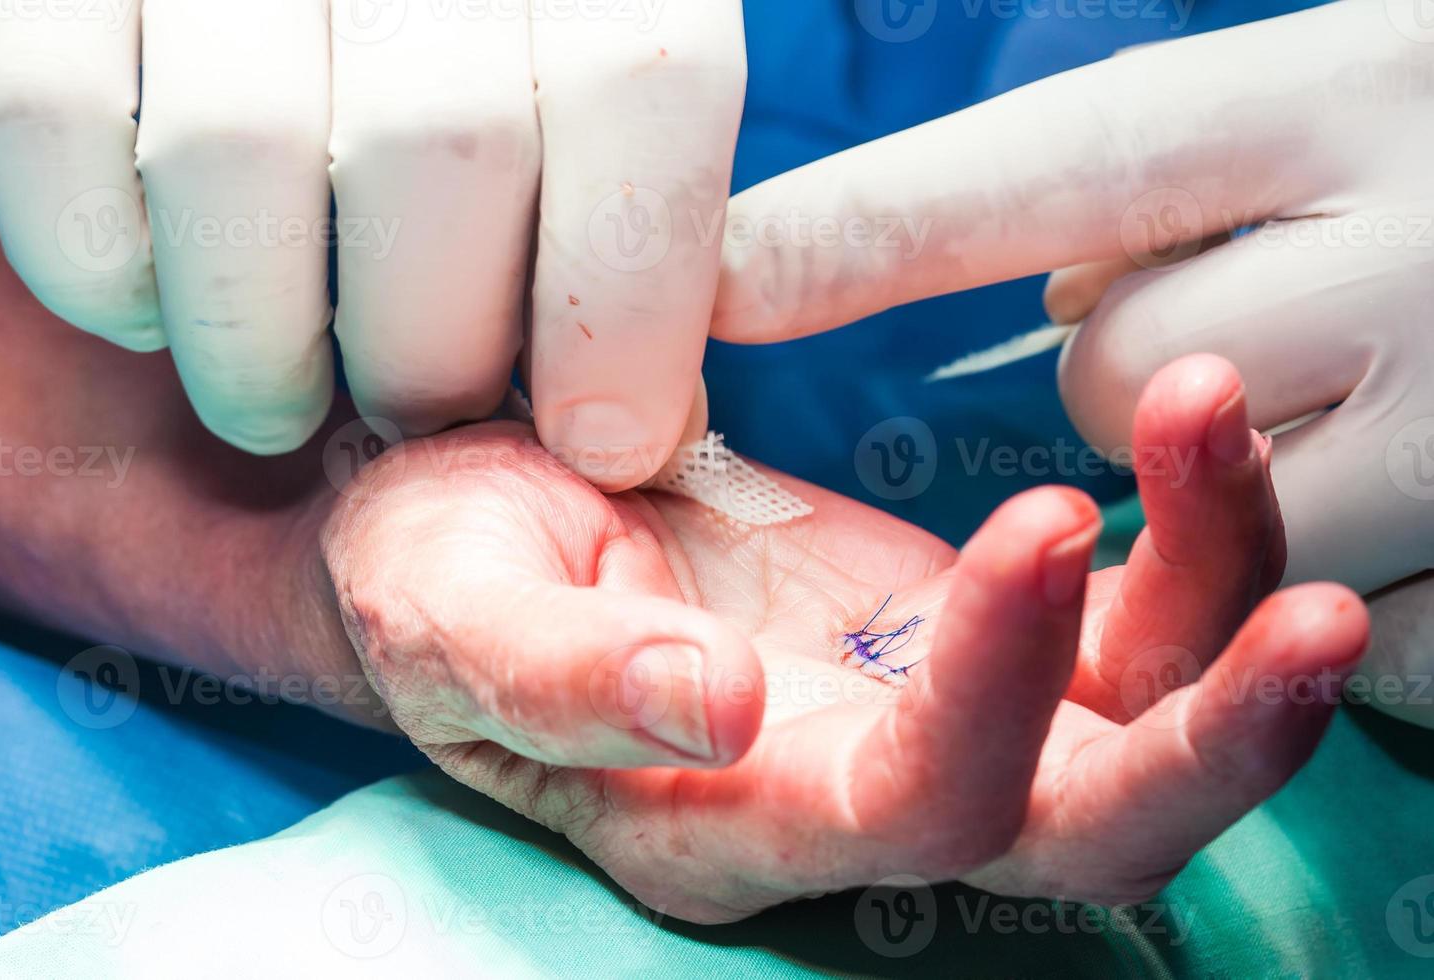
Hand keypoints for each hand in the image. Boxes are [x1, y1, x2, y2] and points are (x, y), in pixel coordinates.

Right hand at [0, 0, 741, 486]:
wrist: (327, 20)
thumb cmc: (486, 108)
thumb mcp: (597, 143)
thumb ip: (636, 248)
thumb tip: (631, 417)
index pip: (636, 89)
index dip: (629, 300)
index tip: (603, 440)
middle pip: (440, 146)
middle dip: (438, 353)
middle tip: (425, 412)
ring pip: (238, 149)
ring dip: (264, 350)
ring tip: (284, 400)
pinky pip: (53, 122)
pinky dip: (105, 270)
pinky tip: (163, 304)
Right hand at [321, 353, 1367, 922]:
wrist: (479, 518)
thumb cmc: (436, 570)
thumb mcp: (451, 614)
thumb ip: (568, 682)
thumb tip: (717, 708)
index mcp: (728, 824)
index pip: (909, 811)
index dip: (992, 696)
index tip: (1037, 517)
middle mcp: (855, 799)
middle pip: (1079, 834)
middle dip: (1211, 746)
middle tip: (1319, 614)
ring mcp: (927, 711)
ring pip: (1132, 723)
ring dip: (1220, 598)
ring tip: (1219, 420)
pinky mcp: (962, 628)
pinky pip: (1119, 618)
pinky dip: (1184, 539)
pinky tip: (1190, 436)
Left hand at [710, 0, 1433, 596]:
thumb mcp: (1336, 86)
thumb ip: (1164, 169)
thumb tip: (1044, 294)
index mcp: (1347, 93)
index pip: (1048, 166)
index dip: (867, 231)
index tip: (715, 280)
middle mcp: (1416, 257)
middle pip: (1114, 376)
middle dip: (1132, 364)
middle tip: (1237, 312)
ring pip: (1202, 525)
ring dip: (1220, 485)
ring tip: (1343, 396)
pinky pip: (1338, 628)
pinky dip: (1320, 580)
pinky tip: (1401, 482)